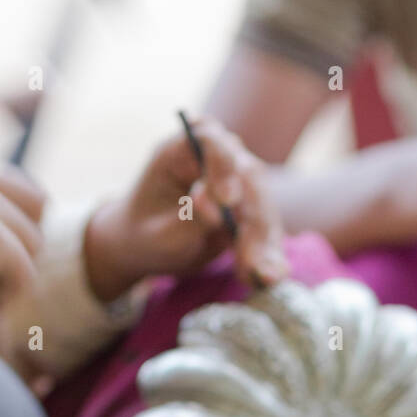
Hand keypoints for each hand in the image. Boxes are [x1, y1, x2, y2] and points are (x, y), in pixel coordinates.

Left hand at [84, 120, 286, 302]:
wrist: (149, 250)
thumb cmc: (147, 236)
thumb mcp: (162, 233)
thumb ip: (190, 218)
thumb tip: (217, 209)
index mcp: (183, 151)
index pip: (210, 139)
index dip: (223, 166)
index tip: (227, 200)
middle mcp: (216, 160)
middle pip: (248, 176)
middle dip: (253, 219)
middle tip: (250, 258)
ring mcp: (237, 183)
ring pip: (263, 206)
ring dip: (266, 244)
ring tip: (263, 277)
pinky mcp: (249, 210)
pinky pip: (266, 230)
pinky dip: (270, 255)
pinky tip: (270, 277)